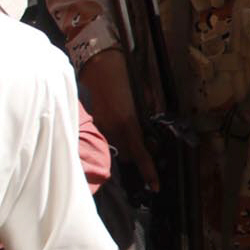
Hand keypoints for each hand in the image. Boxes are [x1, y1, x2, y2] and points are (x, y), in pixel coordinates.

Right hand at [78, 49, 157, 191]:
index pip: (141, 154)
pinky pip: (106, 138)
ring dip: (126, 146)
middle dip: (138, 155)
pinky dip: (114, 137)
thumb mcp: (145, 96)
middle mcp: (114, 129)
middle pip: (129, 155)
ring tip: (131, 132)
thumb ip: (150, 114)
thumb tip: (154, 129)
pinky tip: (119, 126)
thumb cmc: (126, 77)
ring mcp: (101, 126)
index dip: (149, 172)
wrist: (99, 63)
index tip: (156, 186)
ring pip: (116, 148)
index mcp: (128, 123)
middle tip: (149, 144)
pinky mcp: (94, 122)